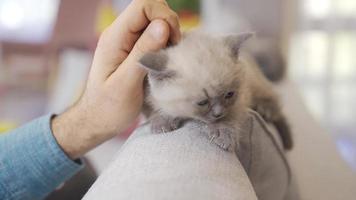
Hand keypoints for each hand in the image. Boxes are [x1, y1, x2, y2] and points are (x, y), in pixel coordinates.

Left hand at [52, 0, 179, 158]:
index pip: (143, 6)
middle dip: (169, 25)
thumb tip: (163, 26)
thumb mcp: (126, 84)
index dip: (163, 17)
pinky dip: (166, 45)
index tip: (172, 41)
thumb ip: (143, 53)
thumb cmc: (108, 107)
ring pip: (156, 22)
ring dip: (168, 36)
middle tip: (170, 52)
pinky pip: (155, 36)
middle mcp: (121, 34)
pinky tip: (164, 62)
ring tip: (166, 59)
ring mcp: (128, 41)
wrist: (98, 119)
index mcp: (115, 38)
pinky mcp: (135, 50)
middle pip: (152, 9)